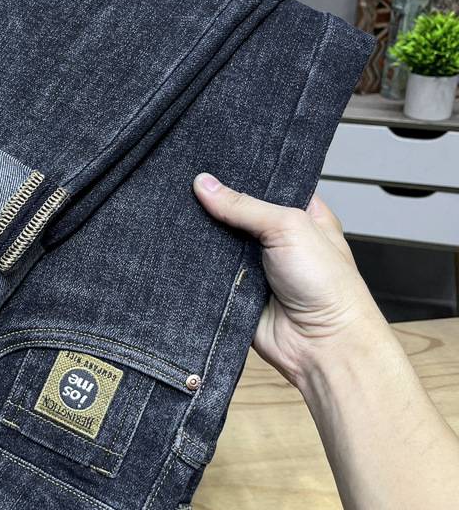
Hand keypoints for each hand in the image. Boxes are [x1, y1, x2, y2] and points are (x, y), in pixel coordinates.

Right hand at [192, 172, 389, 388]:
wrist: (320, 344)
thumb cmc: (328, 287)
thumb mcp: (289, 227)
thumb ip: (245, 205)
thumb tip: (206, 185)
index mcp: (300, 215)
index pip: (263, 186)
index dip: (239, 176)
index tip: (209, 165)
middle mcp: (277, 240)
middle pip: (235, 214)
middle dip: (215, 207)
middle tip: (189, 188)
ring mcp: (255, 266)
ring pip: (218, 244)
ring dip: (205, 239)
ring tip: (180, 217)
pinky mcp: (236, 291)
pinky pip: (208, 274)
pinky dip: (198, 268)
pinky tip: (184, 254)